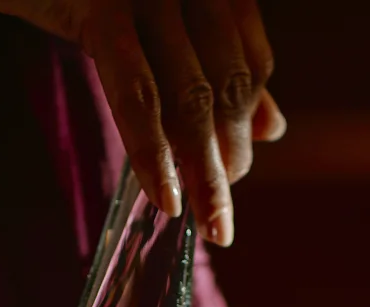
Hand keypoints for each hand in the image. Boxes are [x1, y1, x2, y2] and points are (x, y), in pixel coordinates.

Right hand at [0, 0, 285, 244]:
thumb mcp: (148, 28)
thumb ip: (215, 68)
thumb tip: (271, 128)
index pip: (251, 62)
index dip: (246, 126)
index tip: (232, 175)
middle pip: (227, 84)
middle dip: (228, 161)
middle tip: (220, 222)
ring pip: (192, 96)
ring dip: (204, 171)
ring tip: (206, 220)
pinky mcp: (97, 4)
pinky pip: (136, 93)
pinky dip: (153, 153)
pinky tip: (166, 198)